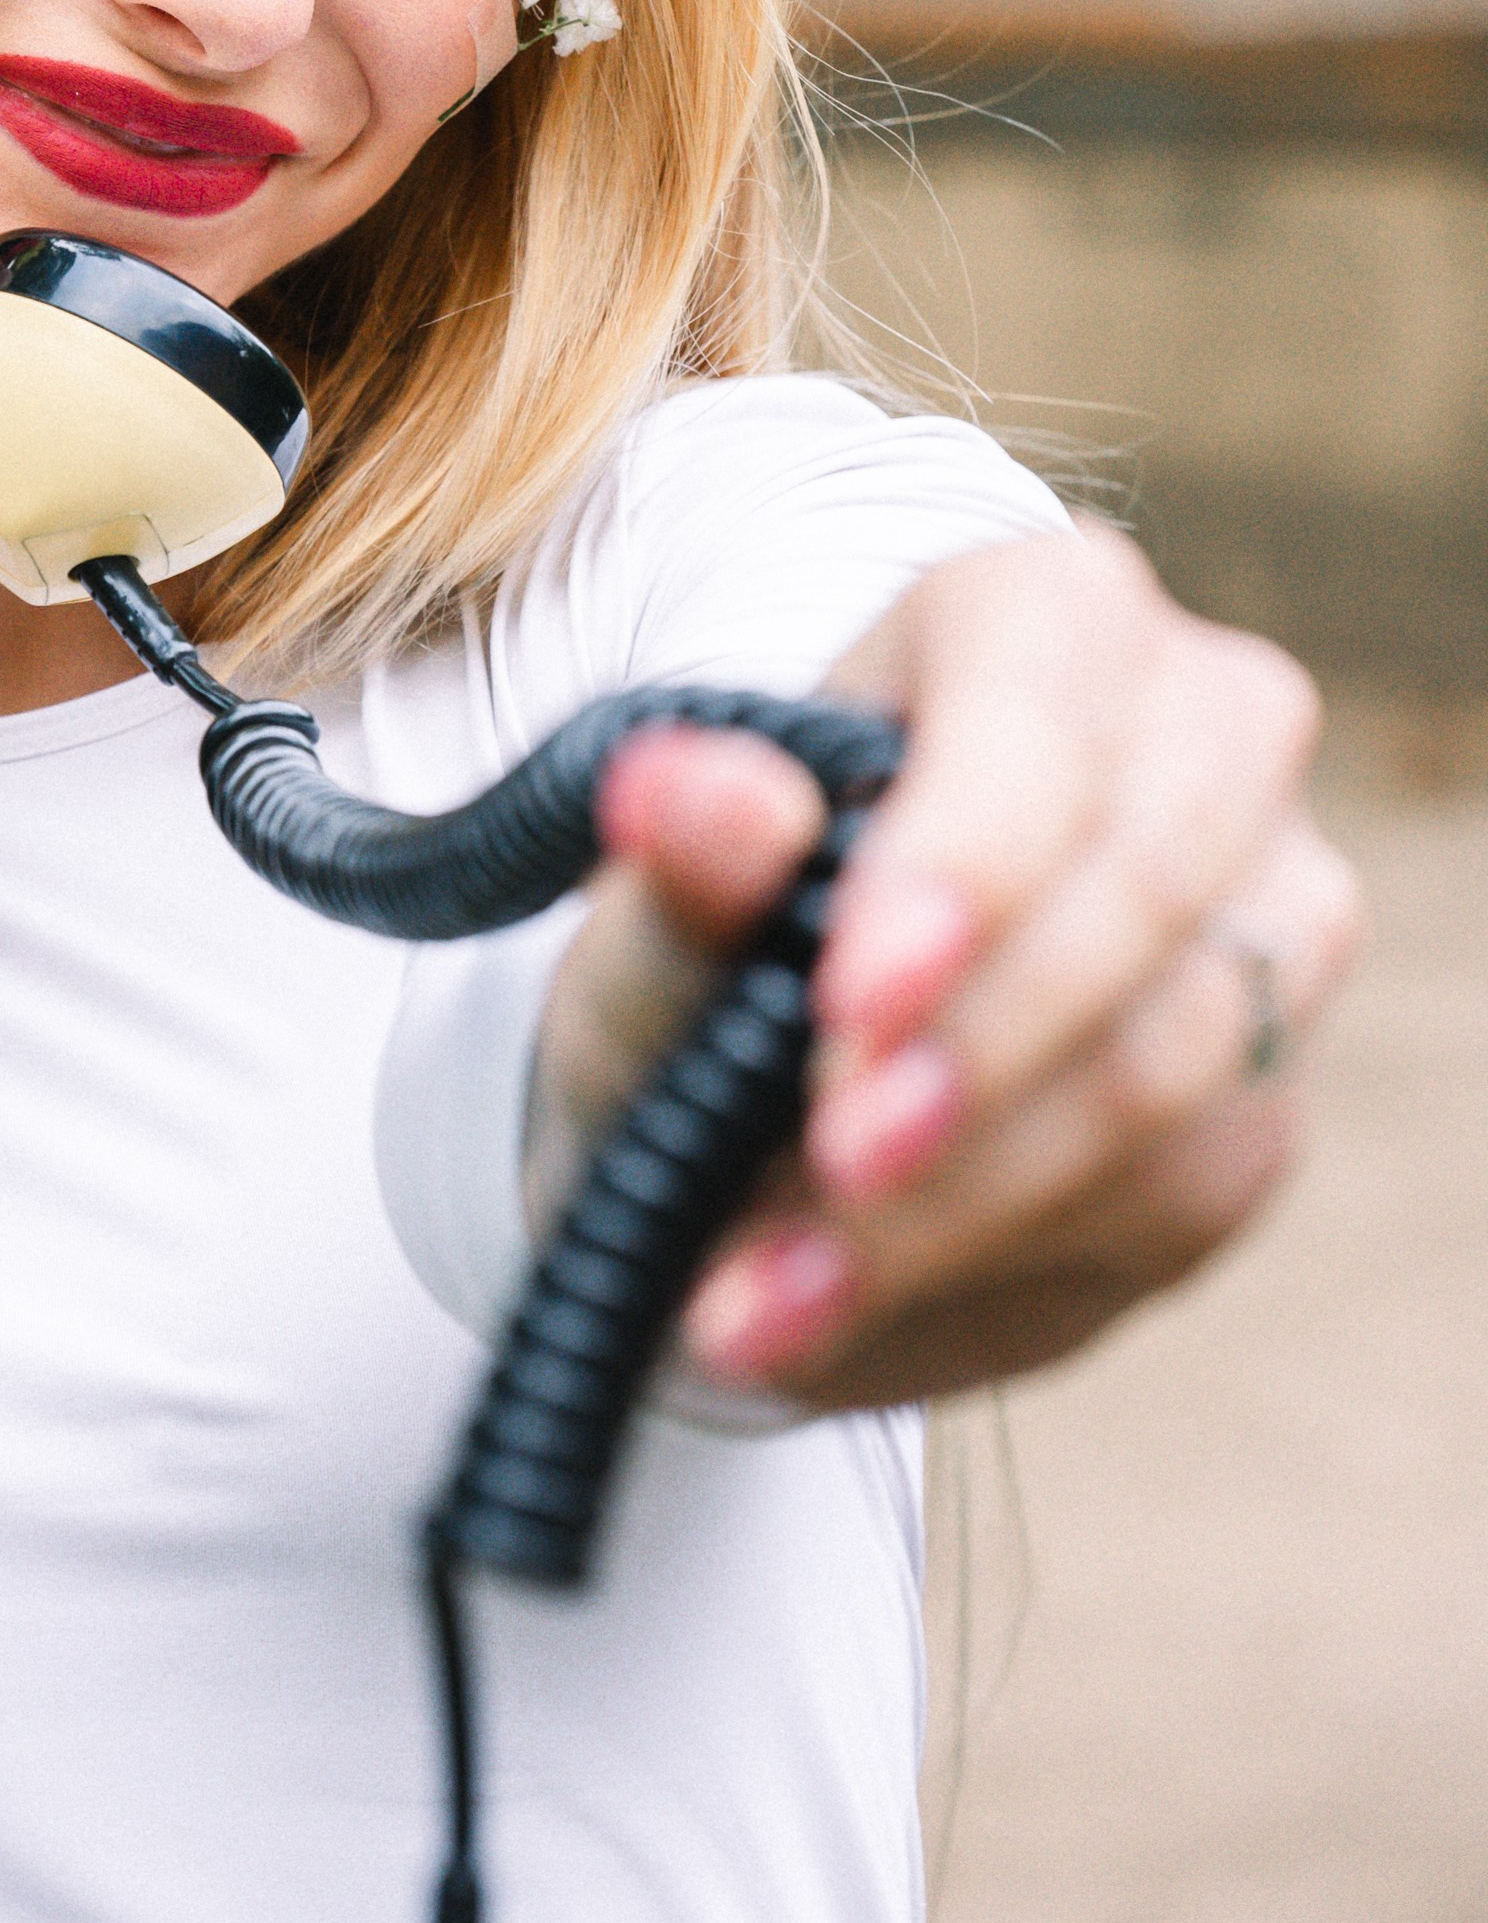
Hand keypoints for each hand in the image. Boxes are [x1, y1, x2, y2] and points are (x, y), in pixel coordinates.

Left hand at [525, 525, 1363, 1409]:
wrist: (762, 1081)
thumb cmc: (715, 936)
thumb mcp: (655, 903)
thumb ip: (679, 856)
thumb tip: (696, 799)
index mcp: (1040, 615)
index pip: (1039, 718)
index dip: (961, 865)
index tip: (848, 1006)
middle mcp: (1200, 733)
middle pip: (1151, 883)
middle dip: (984, 1048)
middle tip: (828, 1165)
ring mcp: (1266, 910)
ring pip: (1179, 1056)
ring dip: (973, 1194)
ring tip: (765, 1286)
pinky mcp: (1267, 1089)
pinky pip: (1183, 1183)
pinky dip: (996, 1259)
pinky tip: (824, 1306)